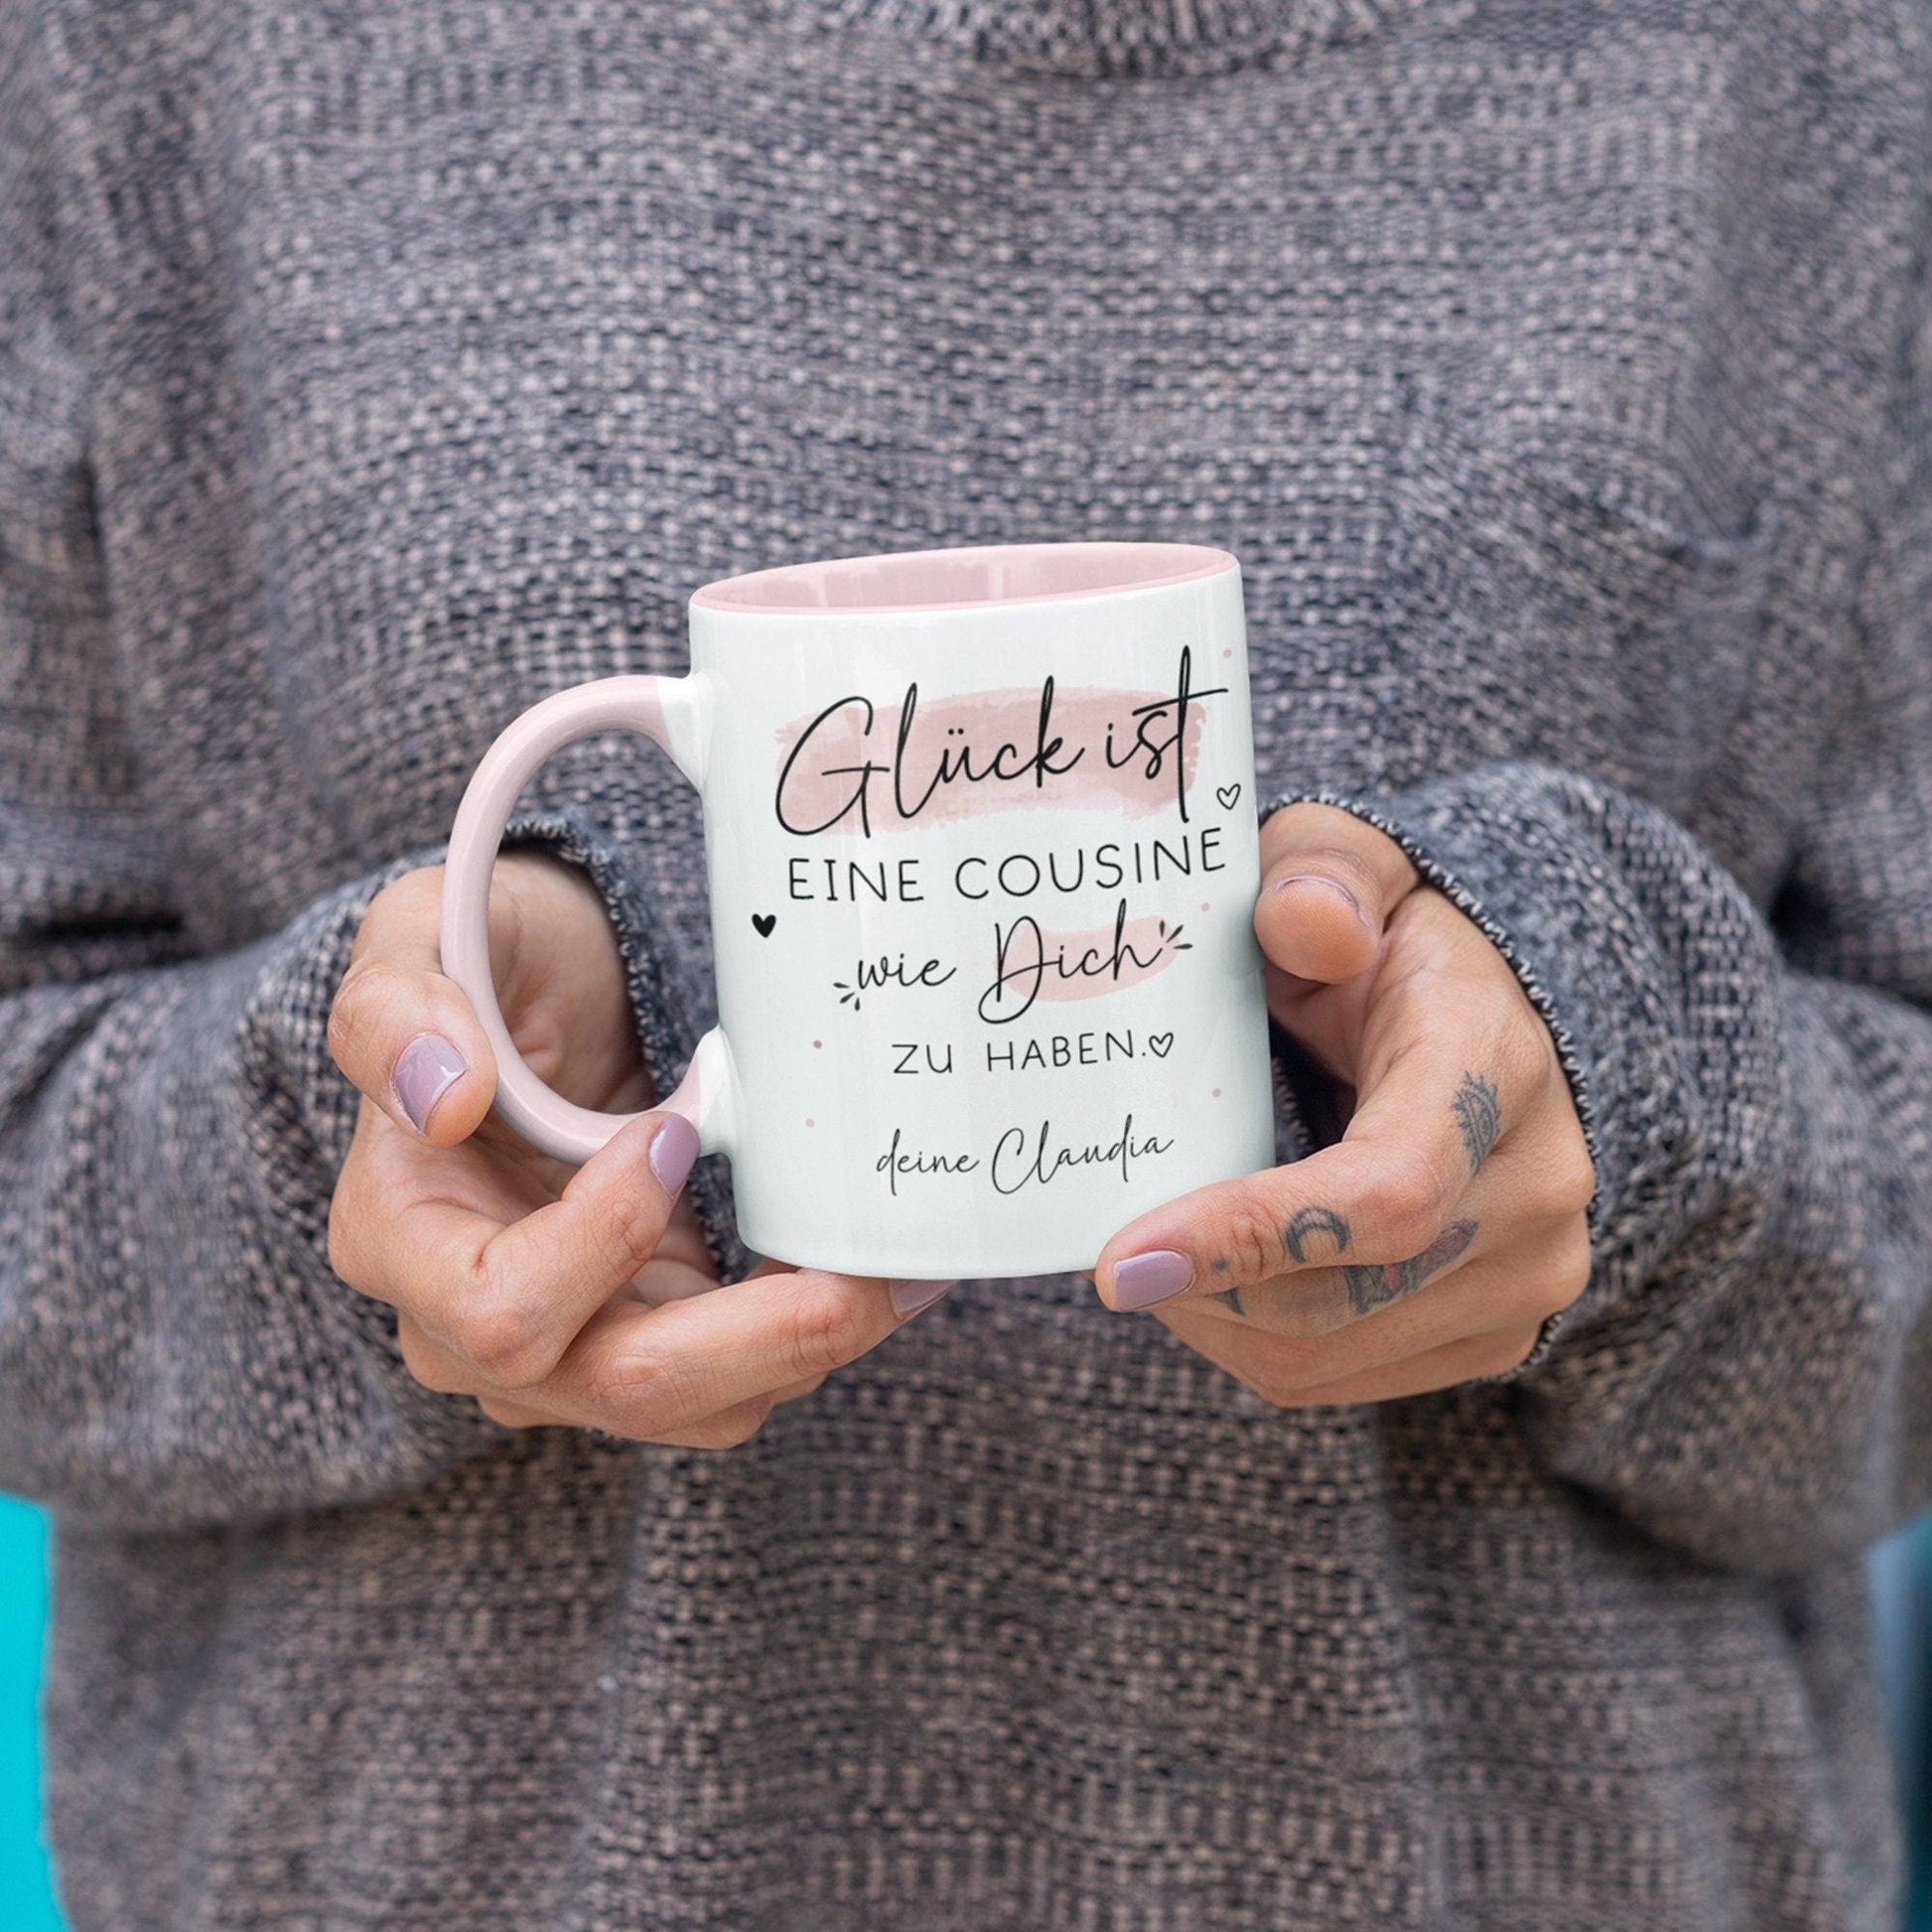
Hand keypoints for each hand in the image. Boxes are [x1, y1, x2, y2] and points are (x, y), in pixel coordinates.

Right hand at [325, 851, 943, 1447]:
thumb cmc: (492, 960)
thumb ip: (398, 1006)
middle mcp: (473, 1325)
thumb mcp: (424, 936)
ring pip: (704, 1405)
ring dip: (814, 1343)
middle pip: (621, 1386)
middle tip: (866, 1270)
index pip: (499, 1312)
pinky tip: (886, 1264)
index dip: (602, 1242)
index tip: (673, 1131)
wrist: (554, 989)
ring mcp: (575, 1342)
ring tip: (902, 1263)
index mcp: (398, 1239)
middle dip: (762, 1339)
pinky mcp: (658, 1331)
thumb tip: (442, 1097)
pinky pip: (744, 1372)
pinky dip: (817, 1329)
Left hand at [1091, 803, 1595, 1405]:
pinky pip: (1342, 1379)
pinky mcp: (1498, 1337)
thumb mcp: (1352, 866)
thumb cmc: (1393, 939)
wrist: (1503, 1017)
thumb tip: (1302, 922)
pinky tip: (1219, 1277)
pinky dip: (1254, 1342)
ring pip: (1327, 1356)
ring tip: (1157, 1254)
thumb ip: (1321, 874)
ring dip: (1214, 1320)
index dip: (1250, 1236)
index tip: (1119, 1260)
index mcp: (1494, 1066)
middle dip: (1199, 1288)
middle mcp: (1535, 1188)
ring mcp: (1527, 1277)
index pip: (1385, 1191)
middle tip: (1107, 1250)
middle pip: (1341, 1297)